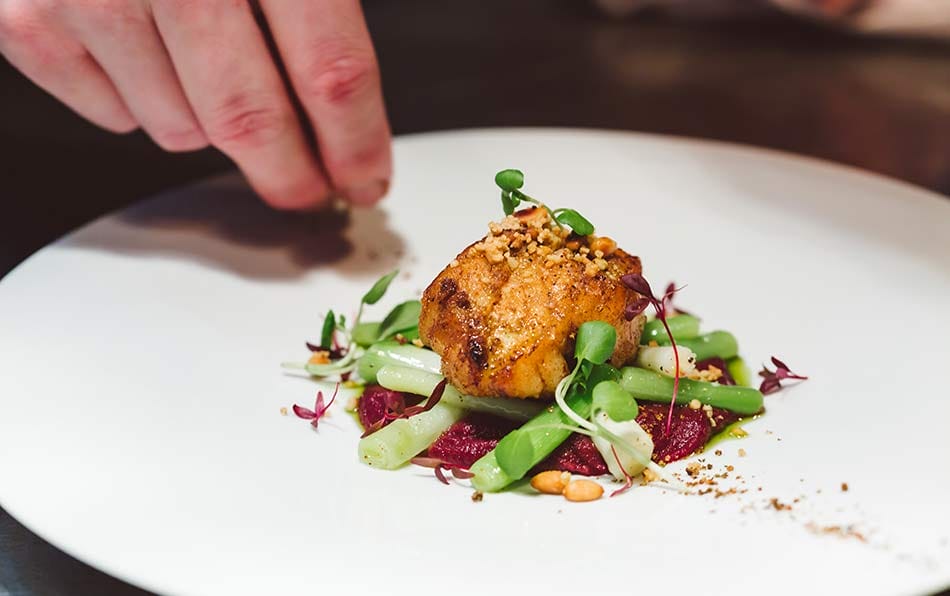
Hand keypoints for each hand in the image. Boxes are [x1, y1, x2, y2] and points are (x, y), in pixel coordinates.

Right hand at [0, 0, 391, 208]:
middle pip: (250, 119)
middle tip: (308, 186)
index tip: (365, 179)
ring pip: (181, 129)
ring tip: (206, 63)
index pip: (330, 69)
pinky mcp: (28, 18)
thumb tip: (343, 105)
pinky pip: (113, 115)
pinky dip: (141, 101)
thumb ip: (319, 2)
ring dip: (210, 124)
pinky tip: (145, 49)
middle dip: (290, 172)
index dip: (356, 143)